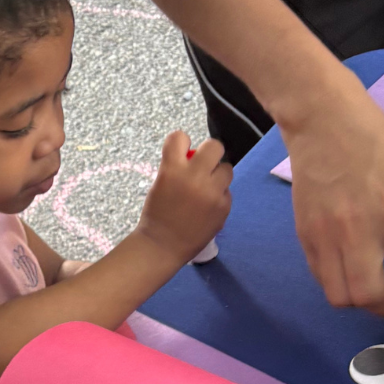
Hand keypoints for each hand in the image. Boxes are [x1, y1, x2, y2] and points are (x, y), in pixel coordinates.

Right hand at [135, 131, 231, 266]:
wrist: (162, 246)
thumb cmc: (156, 214)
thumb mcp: (160, 184)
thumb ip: (175, 167)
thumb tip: (193, 157)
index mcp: (172, 169)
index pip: (180, 136)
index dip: (180, 142)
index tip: (180, 151)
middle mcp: (195, 177)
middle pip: (214, 146)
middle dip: (208, 153)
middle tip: (202, 165)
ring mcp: (212, 192)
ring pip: (227, 168)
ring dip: (217, 174)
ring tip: (207, 188)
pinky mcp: (224, 206)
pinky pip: (227, 191)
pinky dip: (219, 196)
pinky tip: (208, 207)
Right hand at [281, 74, 383, 312]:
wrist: (323, 122)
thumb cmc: (377, 143)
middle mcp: (359, 232)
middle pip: (370, 298)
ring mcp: (326, 237)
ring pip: (340, 297)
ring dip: (360, 296)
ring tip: (370, 276)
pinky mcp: (304, 236)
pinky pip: (321, 277)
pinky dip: (339, 279)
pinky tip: (350, 259)